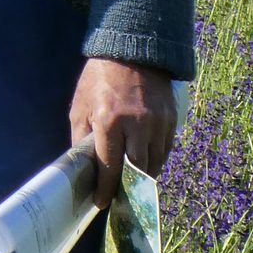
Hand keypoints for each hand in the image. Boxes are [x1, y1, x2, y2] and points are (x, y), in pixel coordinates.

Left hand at [68, 57, 177, 210]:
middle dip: (128, 188)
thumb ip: (81, 137)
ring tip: (133, 184)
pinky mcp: (171, 118)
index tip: (102, 203)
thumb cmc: (99, 79)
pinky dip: (156, 160)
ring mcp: (157, 122)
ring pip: (155, 163)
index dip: (106, 190)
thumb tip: (84, 166)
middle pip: (137, 171)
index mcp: (109, 121)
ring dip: (143, 177)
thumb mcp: (80, 105)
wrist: (132, 49)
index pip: (110, 167)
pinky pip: (166, 149)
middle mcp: (137, 125)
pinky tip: (146, 164)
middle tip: (120, 199)